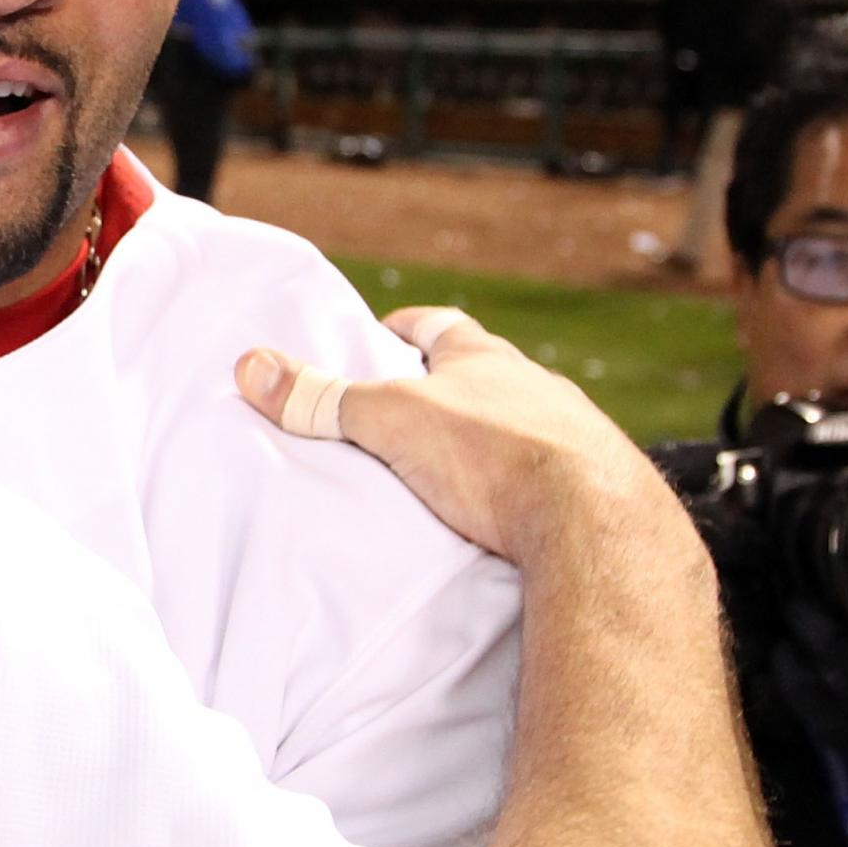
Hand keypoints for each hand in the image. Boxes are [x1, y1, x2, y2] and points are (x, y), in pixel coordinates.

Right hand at [235, 306, 683, 569]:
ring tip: (455, 474)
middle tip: (409, 413)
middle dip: (449, 389)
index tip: (382, 336)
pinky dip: (524, 489)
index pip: (440, 326)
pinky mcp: (596, 488)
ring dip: (492, 442)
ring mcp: (574, 435)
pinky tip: (506, 517)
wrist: (597, 520)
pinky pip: (550, 478)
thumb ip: (323, 398)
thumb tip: (250, 366)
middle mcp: (537, 386)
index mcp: (485, 358)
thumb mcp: (391, 420)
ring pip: (523, 425)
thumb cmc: (495, 456)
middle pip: (485, 374)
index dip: (409, 327)